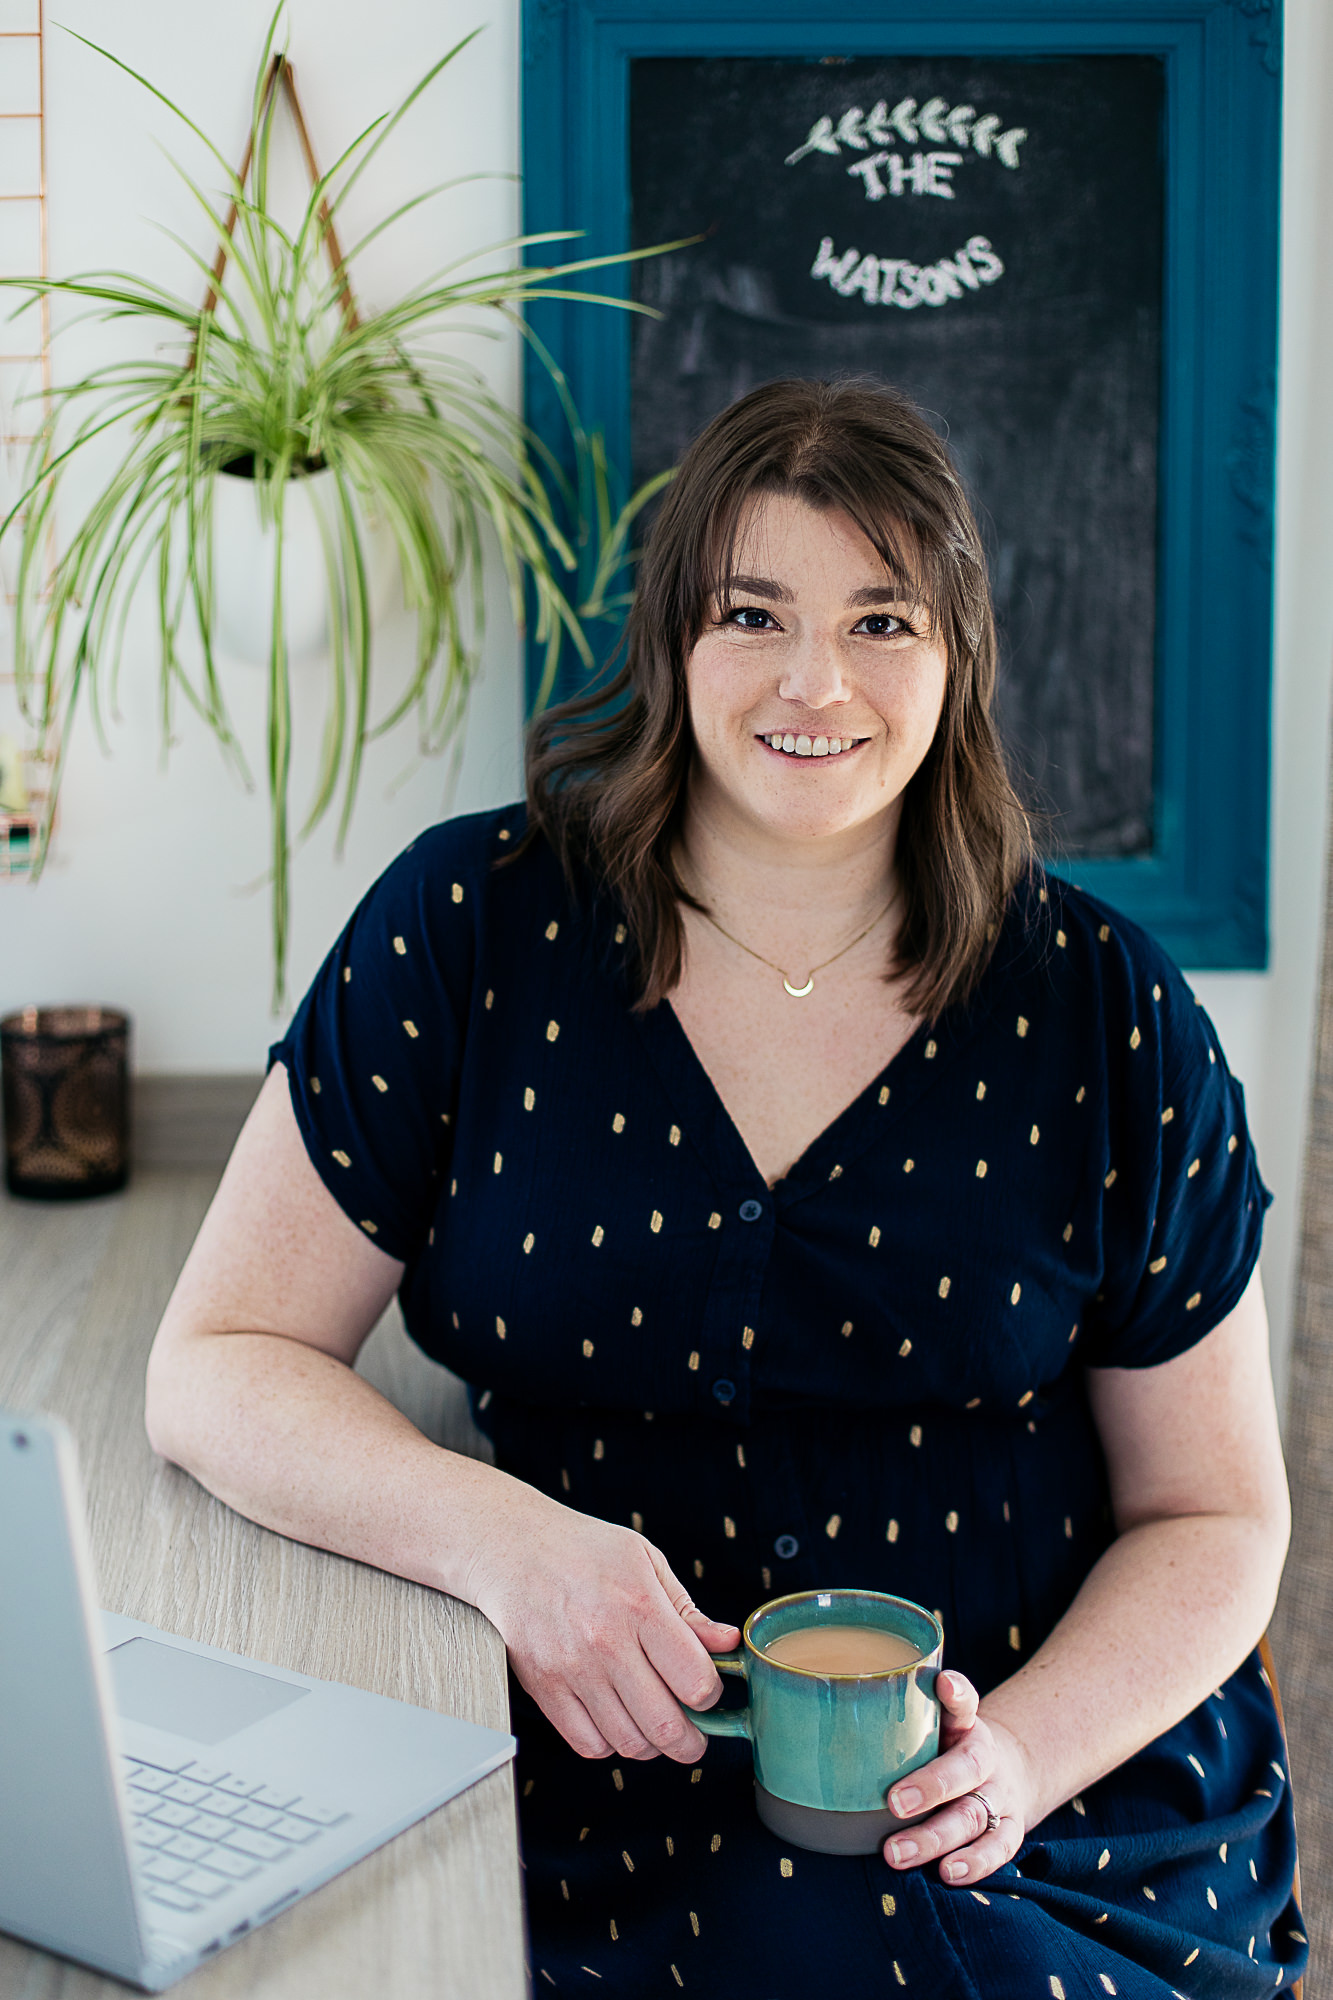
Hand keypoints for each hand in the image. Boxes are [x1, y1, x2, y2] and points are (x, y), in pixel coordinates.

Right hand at [465, 1482, 740, 1763]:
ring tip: (655, 1726)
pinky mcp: (544, 1687)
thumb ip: (687, 1609)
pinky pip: (588, 1744)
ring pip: (629, 1742)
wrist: (513, 1548)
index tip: (707, 1689)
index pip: (695, 1681)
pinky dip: (610, 1744)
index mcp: (640, 1605)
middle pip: (666, 1726)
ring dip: (652, 1745)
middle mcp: (606, 1642)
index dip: (711, 1694)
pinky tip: (617, 1720)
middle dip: (692, 1741)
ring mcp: (571, 1669)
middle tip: (696, 1735)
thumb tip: (727, 1644)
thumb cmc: (582, 1549)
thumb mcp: (645, 1560)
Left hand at [881, 1670, 1036, 1884]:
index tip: (943, 1684)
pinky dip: (976, 1863)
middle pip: (965, 1769)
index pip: (965, 1702)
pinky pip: (999, 1848)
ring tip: (896, 1854)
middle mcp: (985, 1758)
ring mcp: (1000, 1795)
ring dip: (936, 1838)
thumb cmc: (944, 1750)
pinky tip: (946, 1873)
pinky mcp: (1010, 1828)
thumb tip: (816, 1718)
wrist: (1002, 1773)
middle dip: (931, 1786)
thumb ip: (891, 1722)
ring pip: (974, 1815)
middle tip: (893, 1802)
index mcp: (965, 1724)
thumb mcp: (930, 1727)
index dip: (956, 1693)